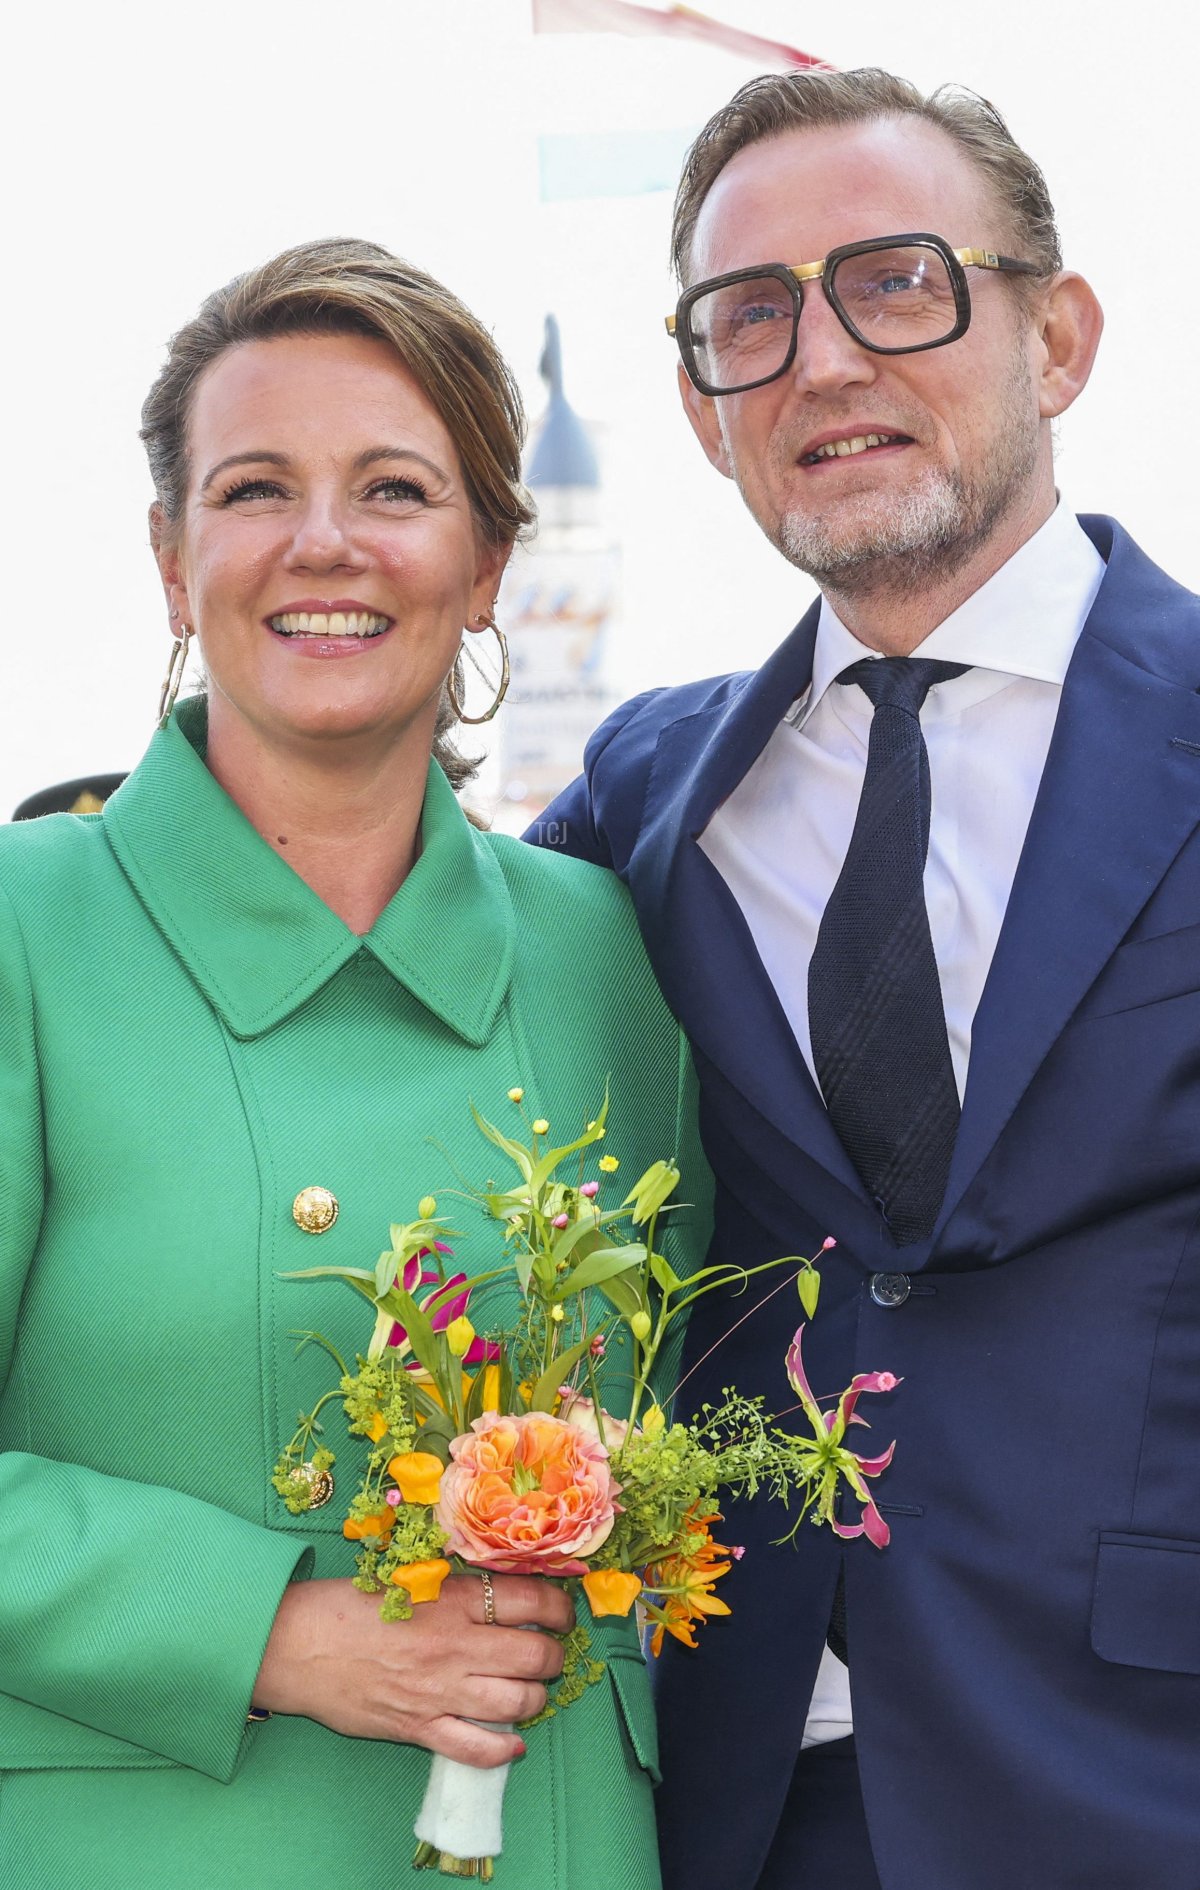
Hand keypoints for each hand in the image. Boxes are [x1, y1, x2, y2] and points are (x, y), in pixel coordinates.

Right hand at [252, 1574, 573, 1765]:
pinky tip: (513, 1742)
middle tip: (551, 1651)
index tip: (562, 1612)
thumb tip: (499, 1590)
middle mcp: (454, 1645)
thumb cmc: (347, 1604)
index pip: (530, 1600)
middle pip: (533, 1654)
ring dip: (536, 1697)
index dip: (559, 1607)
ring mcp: (438, 1691)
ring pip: (516, 1701)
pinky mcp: (418, 1727)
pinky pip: (476, 1747)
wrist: (297, 1644)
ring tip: (532, 1689)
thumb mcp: (408, 1578)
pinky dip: (503, 1749)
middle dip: (553, 1654)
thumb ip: (454, 1588)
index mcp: (452, 1599)